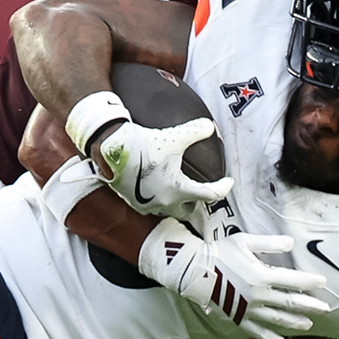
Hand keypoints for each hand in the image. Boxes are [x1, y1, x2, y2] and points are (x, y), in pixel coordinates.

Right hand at [95, 117, 233, 218]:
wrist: (110, 148)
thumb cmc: (143, 145)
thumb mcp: (175, 136)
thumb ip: (197, 131)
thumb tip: (209, 127)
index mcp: (179, 190)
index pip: (210, 194)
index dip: (223, 187)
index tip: (228, 182)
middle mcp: (163, 201)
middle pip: (186, 211)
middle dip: (194, 202)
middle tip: (198, 191)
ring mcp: (145, 203)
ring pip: (166, 209)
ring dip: (173, 202)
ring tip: (175, 191)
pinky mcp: (130, 199)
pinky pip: (148, 205)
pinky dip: (155, 198)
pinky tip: (153, 187)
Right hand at [141, 222, 327, 338]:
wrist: (194, 271)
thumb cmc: (220, 253)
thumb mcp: (244, 241)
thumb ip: (270, 243)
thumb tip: (292, 243)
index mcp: (262, 276)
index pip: (293, 280)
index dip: (310, 281)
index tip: (323, 283)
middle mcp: (259, 296)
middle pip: (290, 302)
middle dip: (310, 305)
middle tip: (326, 308)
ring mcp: (249, 309)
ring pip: (277, 319)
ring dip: (295, 321)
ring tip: (308, 324)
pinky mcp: (238, 318)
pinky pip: (257, 331)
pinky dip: (269, 338)